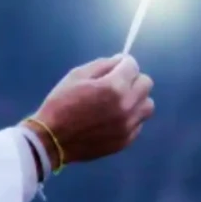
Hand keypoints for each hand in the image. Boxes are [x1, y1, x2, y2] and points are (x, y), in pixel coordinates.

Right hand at [23, 55, 154, 167]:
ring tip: (120, 102)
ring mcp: (128, 125)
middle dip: (133, 79)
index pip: (133, 66)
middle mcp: (127, 106)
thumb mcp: (77, 75)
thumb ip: (103, 65)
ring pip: (147, 105)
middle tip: (118, 83)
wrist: (52, 140)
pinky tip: (114, 119)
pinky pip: (139, 123)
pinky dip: (131, 118)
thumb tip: (120, 61)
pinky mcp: (126, 140)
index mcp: (114, 87)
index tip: (117, 66)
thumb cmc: (61, 103)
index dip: (124, 63)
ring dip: (137, 100)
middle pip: (146, 84)